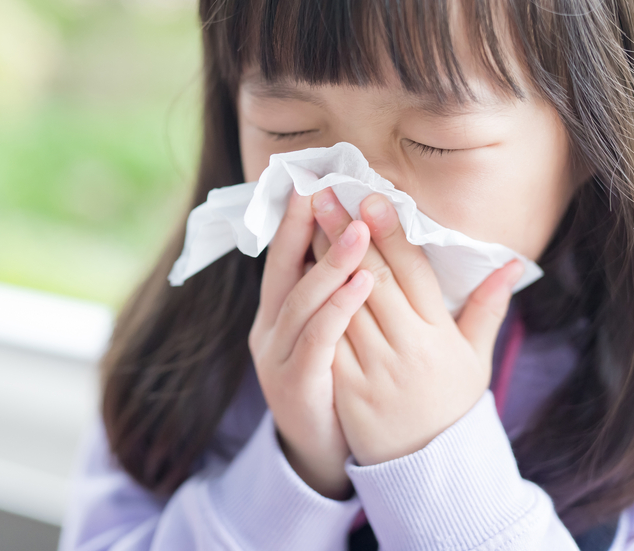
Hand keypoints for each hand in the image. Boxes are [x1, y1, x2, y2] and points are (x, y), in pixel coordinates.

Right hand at [249, 188, 374, 497]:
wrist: (321, 453)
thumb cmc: (331, 384)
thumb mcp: (326, 334)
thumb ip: (331, 292)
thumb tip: (351, 241)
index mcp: (277, 314)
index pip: (283, 258)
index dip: (294, 220)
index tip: (309, 180)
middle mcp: (270, 331)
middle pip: (284, 270)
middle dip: (304, 228)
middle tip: (327, 189)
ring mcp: (278, 358)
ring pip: (302, 302)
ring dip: (331, 263)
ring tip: (359, 230)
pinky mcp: (296, 385)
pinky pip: (318, 340)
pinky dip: (338, 309)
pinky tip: (362, 284)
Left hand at [308, 188, 523, 465]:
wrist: (427, 468)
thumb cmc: (450, 405)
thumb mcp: (475, 358)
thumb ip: (487, 307)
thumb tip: (513, 262)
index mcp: (439, 335)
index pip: (412, 273)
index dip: (390, 233)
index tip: (370, 197)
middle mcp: (407, 348)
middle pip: (372, 280)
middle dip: (347, 234)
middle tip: (326, 194)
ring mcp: (374, 369)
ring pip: (343, 304)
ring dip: (322, 260)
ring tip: (305, 221)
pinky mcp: (346, 388)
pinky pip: (326, 340)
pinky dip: (311, 306)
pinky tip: (295, 274)